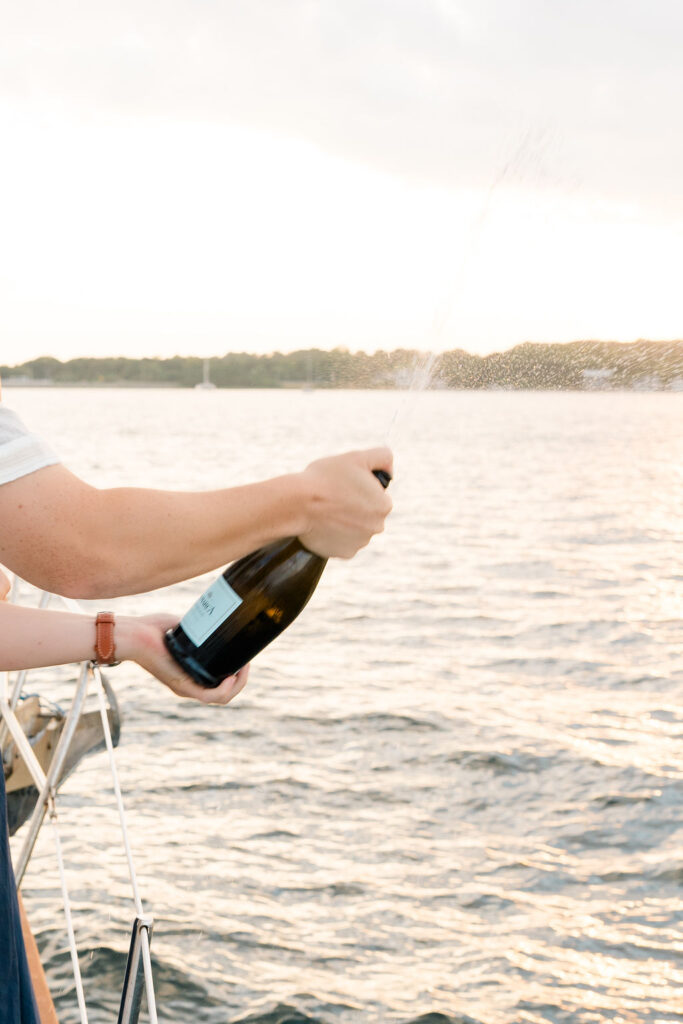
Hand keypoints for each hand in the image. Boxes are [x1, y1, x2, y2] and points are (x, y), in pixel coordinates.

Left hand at [118, 613, 249, 704]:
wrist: (133, 634)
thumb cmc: (150, 629)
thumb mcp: (182, 628)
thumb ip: (197, 626)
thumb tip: (215, 614)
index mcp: (190, 674)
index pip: (220, 684)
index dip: (237, 675)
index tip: (244, 658)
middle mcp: (189, 685)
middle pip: (225, 694)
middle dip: (242, 680)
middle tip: (247, 662)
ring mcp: (186, 687)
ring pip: (221, 698)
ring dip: (238, 685)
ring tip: (243, 668)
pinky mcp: (182, 685)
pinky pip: (210, 697)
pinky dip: (225, 690)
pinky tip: (232, 677)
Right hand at [297, 447, 392, 557]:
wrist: (298, 504)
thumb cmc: (326, 478)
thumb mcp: (357, 457)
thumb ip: (382, 456)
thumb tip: (390, 470)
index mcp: (384, 505)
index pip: (376, 495)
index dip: (360, 487)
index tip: (344, 485)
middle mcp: (377, 527)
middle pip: (367, 513)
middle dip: (354, 505)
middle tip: (334, 496)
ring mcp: (360, 543)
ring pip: (355, 528)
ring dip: (345, 520)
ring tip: (326, 509)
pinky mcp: (344, 553)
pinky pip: (343, 542)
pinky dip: (335, 534)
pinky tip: (324, 524)